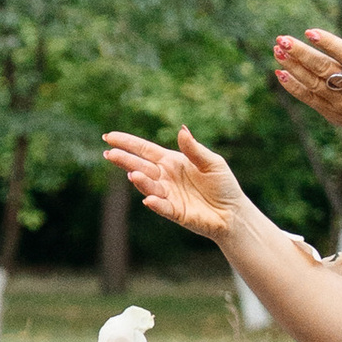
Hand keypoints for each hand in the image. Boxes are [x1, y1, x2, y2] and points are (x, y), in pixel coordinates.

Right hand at [102, 124, 243, 246]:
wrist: (233, 212)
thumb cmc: (222, 185)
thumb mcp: (211, 162)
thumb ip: (194, 149)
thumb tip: (181, 129)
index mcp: (172, 162)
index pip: (145, 150)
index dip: (127, 143)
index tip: (109, 137)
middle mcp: (165, 177)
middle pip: (140, 166)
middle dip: (124, 160)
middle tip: (109, 154)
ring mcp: (168, 195)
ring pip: (149, 186)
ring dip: (140, 181)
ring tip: (133, 175)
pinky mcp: (175, 212)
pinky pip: (162, 207)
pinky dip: (155, 204)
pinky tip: (149, 199)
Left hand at [273, 19, 341, 149]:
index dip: (328, 43)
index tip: (310, 32)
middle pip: (324, 68)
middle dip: (301, 53)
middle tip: (282, 39)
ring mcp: (340, 101)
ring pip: (312, 82)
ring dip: (292, 67)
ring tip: (277, 51)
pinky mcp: (330, 112)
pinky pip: (308, 98)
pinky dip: (293, 86)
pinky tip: (280, 73)